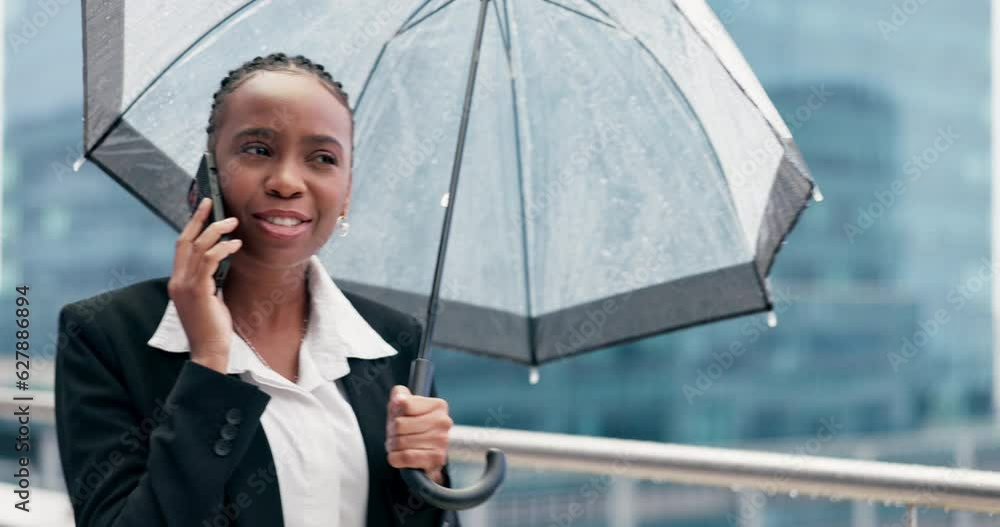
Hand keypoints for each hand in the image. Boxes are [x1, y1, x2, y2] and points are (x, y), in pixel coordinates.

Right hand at [168, 197, 242, 372]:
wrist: (210, 351)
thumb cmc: (213, 326)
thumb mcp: (210, 297)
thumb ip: (209, 278)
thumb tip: (221, 258)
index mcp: (177, 281)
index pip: (181, 246)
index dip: (191, 225)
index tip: (204, 210)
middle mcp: (177, 281)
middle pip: (185, 241)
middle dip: (199, 219)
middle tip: (213, 203)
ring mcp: (185, 286)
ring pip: (198, 247)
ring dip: (217, 231)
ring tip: (233, 223)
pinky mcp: (198, 292)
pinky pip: (209, 261)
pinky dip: (223, 249)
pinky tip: (236, 245)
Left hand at [385, 386, 452, 483]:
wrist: (424, 453)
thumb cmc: (412, 426)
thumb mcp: (404, 405)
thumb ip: (399, 395)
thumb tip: (399, 400)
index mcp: (438, 405)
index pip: (405, 405)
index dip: (394, 413)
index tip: (397, 417)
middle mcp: (443, 422)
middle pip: (399, 424)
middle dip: (391, 431)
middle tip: (395, 435)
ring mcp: (442, 441)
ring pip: (401, 442)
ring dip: (393, 446)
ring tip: (398, 445)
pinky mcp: (437, 459)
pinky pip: (406, 457)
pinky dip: (395, 458)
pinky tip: (398, 456)